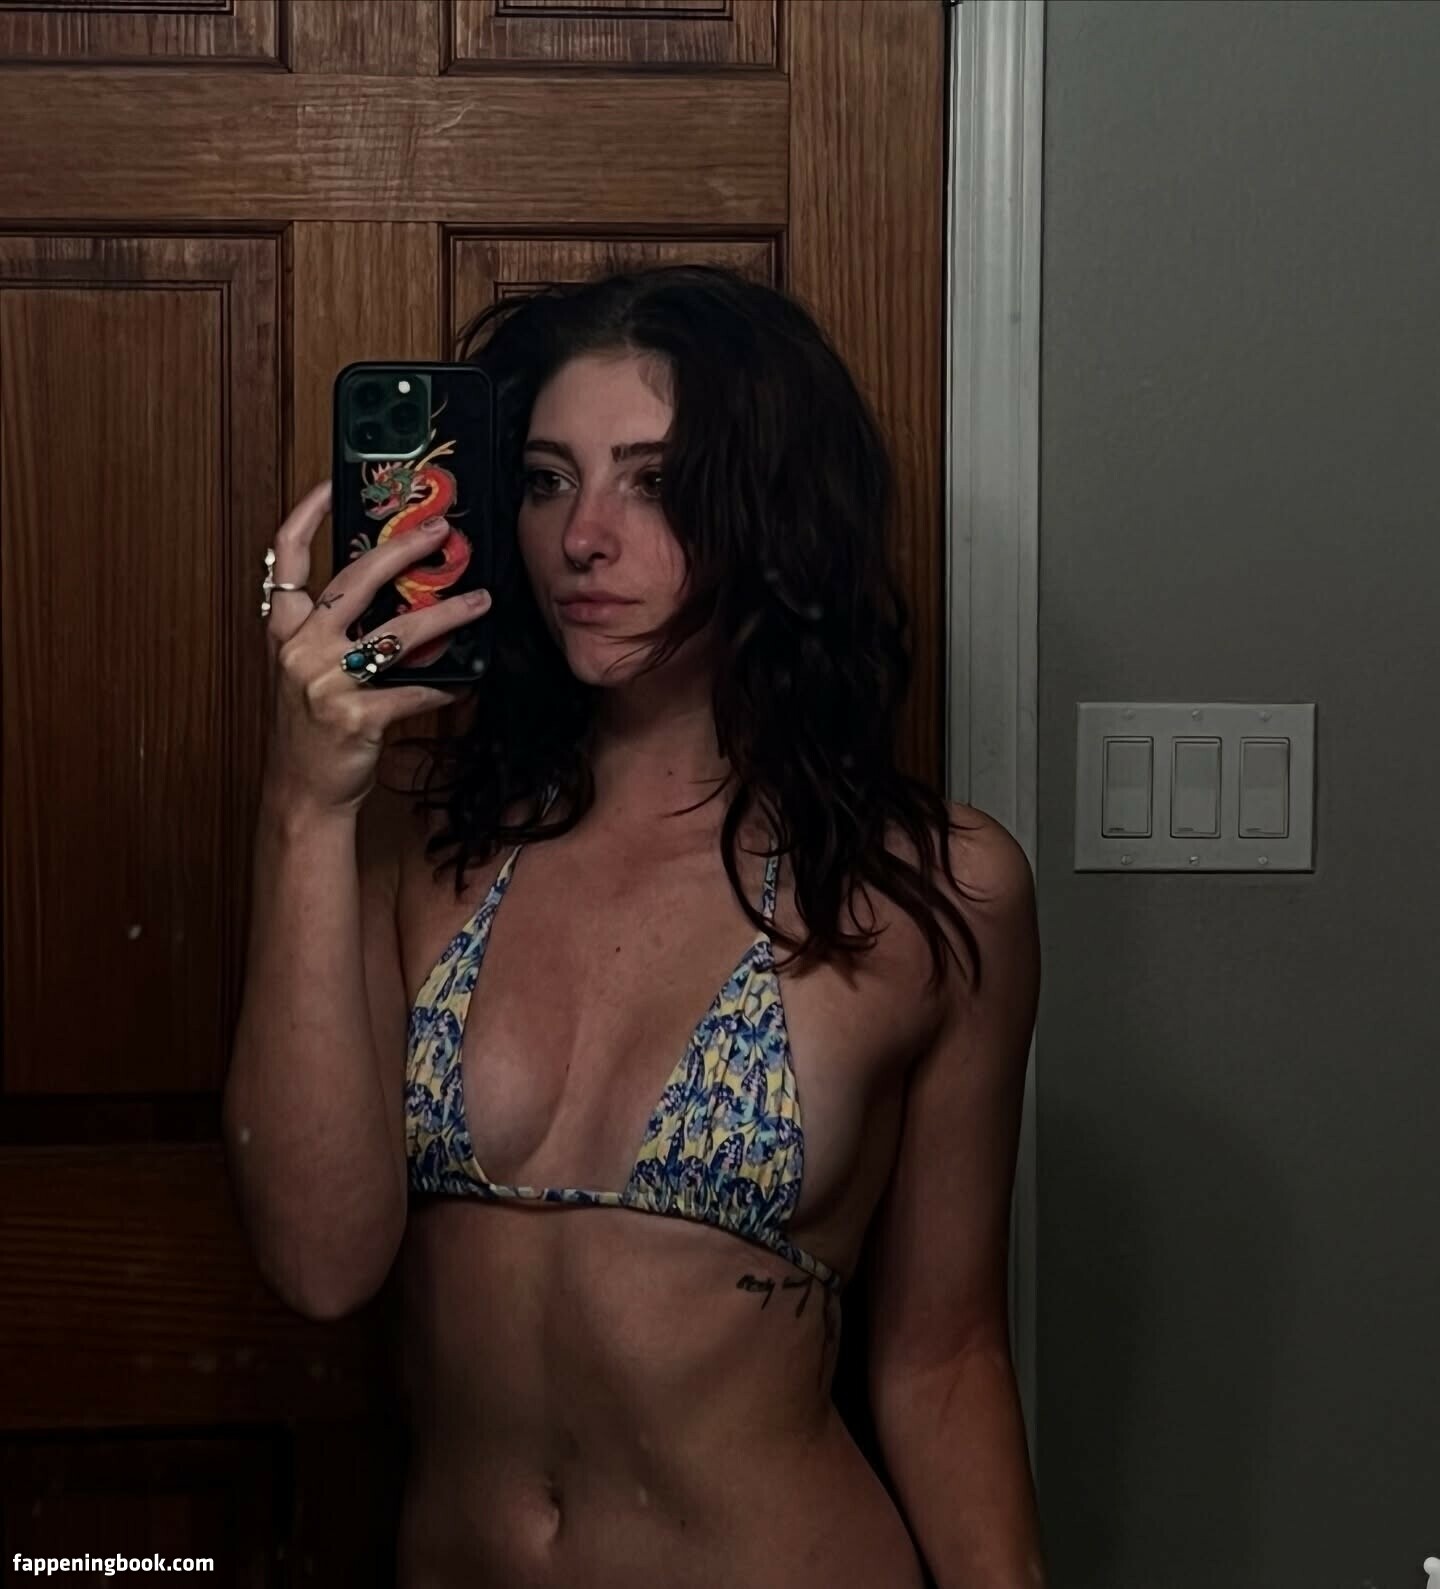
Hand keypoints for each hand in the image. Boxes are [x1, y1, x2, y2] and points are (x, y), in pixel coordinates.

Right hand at [261, 480, 491, 813]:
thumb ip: (331, 629)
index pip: (285, 557)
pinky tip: (467, 681)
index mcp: (284, 629)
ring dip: (447, 615)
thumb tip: (390, 589)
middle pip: (355, 579)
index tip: (334, 482)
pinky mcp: (354, 717)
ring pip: (397, 633)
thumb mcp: (306, 668)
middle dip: (404, 549)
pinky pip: (414, 692)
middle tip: (442, 533)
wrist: (301, 789)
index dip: (306, 514)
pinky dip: (445, 687)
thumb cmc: (310, 726)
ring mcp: (323, 682)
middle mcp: (298, 648)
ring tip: (480, 600)